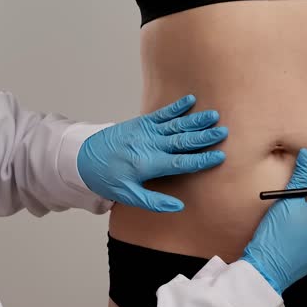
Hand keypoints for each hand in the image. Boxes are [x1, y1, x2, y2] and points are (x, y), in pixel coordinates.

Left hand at [77, 95, 227, 211]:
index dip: (201, 160)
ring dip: (195, 120)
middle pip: (181, 140)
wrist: (83, 157)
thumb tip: (178, 206)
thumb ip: (153, 202)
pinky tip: (190, 100)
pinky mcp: (140, 123)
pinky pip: (162, 114)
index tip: (220, 156)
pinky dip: (176, 107)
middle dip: (203, 136)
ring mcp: (145, 132)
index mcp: (147, 164)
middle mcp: (149, 145)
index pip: (180, 162)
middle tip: (223, 132)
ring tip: (214, 115)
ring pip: (175, 125)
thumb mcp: (127, 195)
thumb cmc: (106, 178)